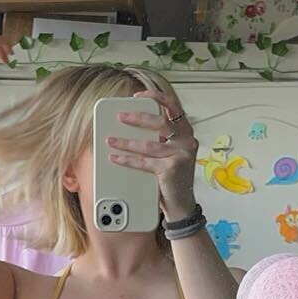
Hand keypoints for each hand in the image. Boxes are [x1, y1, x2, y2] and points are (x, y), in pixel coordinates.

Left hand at [107, 99, 198, 220]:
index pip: (174, 106)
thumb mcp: (168, 152)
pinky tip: (115, 157)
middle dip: (137, 118)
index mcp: (185, 131)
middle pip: (160, 122)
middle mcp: (187, 140)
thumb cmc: (171, 175)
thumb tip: (131, 126)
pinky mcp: (172, 168)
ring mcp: (181, 154)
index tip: (138, 95)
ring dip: (126, 142)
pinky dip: (127, 159)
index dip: (157, 97)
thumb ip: (158, 138)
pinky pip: (144, 162)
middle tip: (119, 117)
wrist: (180, 203)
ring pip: (149, 144)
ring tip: (110, 140)